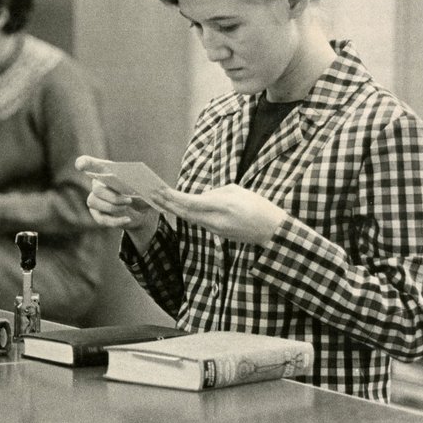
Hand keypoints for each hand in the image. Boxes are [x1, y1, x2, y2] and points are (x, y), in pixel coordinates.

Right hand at [76, 155, 158, 230]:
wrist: (141, 211)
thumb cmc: (142, 194)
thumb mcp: (146, 187)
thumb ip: (142, 185)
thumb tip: (140, 190)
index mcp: (108, 171)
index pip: (92, 164)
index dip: (84, 163)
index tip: (80, 165)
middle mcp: (98, 183)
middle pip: (97, 188)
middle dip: (113, 197)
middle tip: (128, 201)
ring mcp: (95, 199)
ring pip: (94, 202)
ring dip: (112, 207)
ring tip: (126, 208)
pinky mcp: (97, 213)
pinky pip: (100, 218)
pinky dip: (115, 221)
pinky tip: (127, 219)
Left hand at [149, 183, 286, 244]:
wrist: (271, 231)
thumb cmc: (258, 206)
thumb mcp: (236, 191)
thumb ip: (215, 193)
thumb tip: (200, 197)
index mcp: (221, 206)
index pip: (190, 202)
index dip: (172, 196)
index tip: (159, 189)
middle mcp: (215, 220)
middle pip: (184, 213)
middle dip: (166, 203)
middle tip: (151, 194)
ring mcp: (215, 229)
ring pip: (189, 218)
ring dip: (173, 209)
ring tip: (158, 199)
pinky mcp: (217, 233)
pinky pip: (197, 222)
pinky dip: (185, 214)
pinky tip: (176, 208)